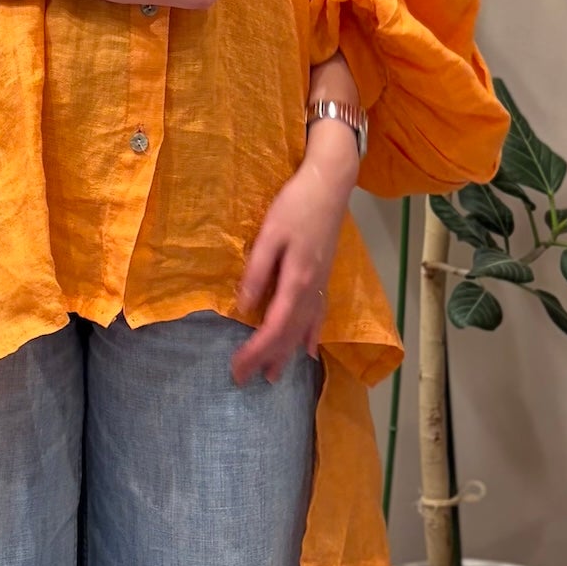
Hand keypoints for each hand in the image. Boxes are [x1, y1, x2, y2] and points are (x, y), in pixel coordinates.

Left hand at [230, 133, 357, 385]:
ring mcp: (321, 285)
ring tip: (274, 375)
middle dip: (266, 358)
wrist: (329, 185)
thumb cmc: (295, 205)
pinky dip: (313, 335)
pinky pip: (319, 316)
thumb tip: (243, 308)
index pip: (273, 327)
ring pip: (304, 329)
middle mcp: (312, 290)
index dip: (255, 350)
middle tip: (244, 379)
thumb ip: (257, 271)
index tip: (237, 368)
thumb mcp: (269, 234)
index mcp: (296, 281)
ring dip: (287, 353)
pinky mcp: (324, 276)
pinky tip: (310, 349)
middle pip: (288, 334)